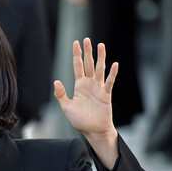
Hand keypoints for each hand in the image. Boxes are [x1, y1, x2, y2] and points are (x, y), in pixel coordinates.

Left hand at [54, 38, 118, 166]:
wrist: (93, 130)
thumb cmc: (80, 120)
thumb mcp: (67, 107)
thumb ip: (61, 94)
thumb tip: (56, 81)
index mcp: (79, 86)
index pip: (77, 66)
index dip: (76, 55)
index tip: (75, 42)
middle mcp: (89, 84)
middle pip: (88, 64)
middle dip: (88, 52)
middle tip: (87, 39)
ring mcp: (98, 88)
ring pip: (99, 69)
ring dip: (100, 58)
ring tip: (101, 45)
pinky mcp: (106, 94)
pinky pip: (109, 82)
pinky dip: (112, 74)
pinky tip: (115, 64)